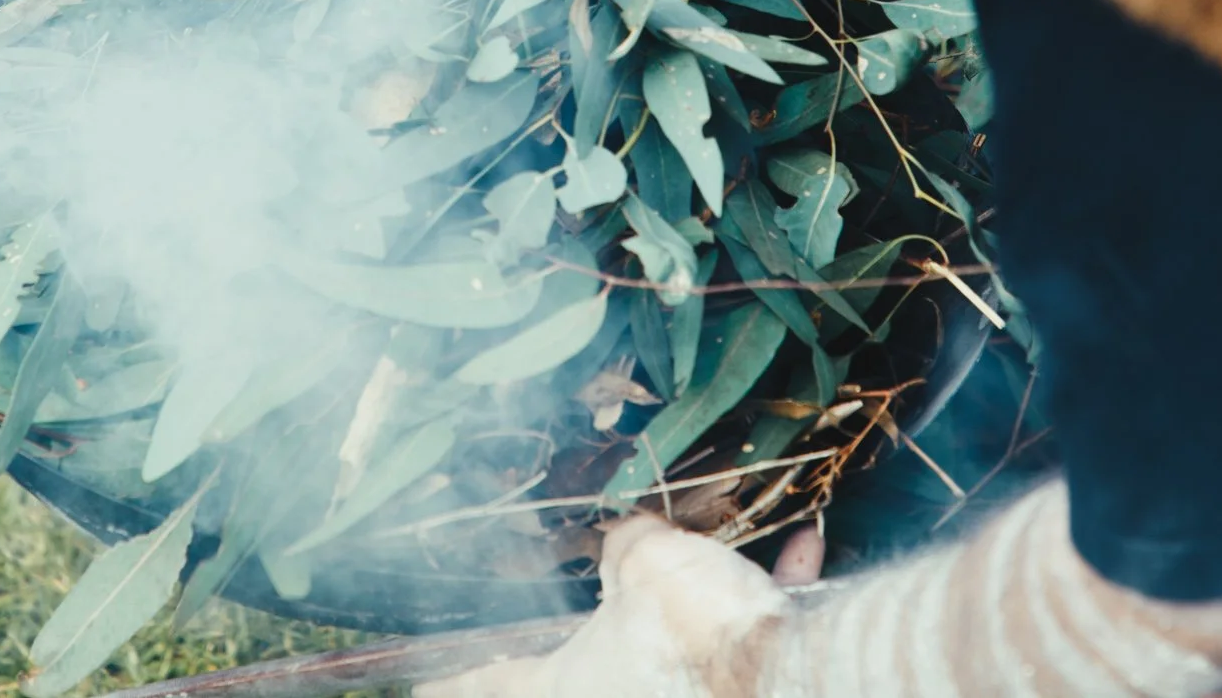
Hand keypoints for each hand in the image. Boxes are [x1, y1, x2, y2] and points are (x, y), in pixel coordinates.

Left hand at [417, 518, 820, 697]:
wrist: (794, 679)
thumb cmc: (698, 629)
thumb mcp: (651, 563)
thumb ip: (626, 546)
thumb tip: (627, 538)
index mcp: (562, 688)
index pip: (485, 683)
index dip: (453, 680)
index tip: (422, 686)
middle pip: (581, 670)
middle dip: (609, 619)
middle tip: (615, 591)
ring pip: (667, 659)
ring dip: (700, 607)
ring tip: (735, 567)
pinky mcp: (725, 694)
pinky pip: (728, 659)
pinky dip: (758, 611)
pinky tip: (799, 559)